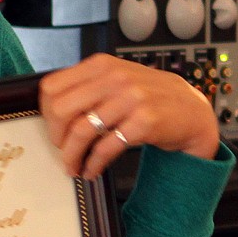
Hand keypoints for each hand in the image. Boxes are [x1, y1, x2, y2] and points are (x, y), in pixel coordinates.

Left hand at [39, 53, 219, 179]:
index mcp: (101, 66)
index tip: (53, 128)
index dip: (45, 112)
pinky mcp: (145, 122)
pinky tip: (92, 170)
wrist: (192, 110)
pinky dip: (93, 164)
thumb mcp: (116, 80)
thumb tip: (50, 109)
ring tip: (73, 167)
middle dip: (55, 136)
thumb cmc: (148, 97)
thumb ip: (87, 86)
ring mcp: (131, 98)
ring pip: (81, 131)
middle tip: (62, 149)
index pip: (52, 87)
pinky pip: (106, 147)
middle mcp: (114, 78)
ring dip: (72, 156)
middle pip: (61, 109)